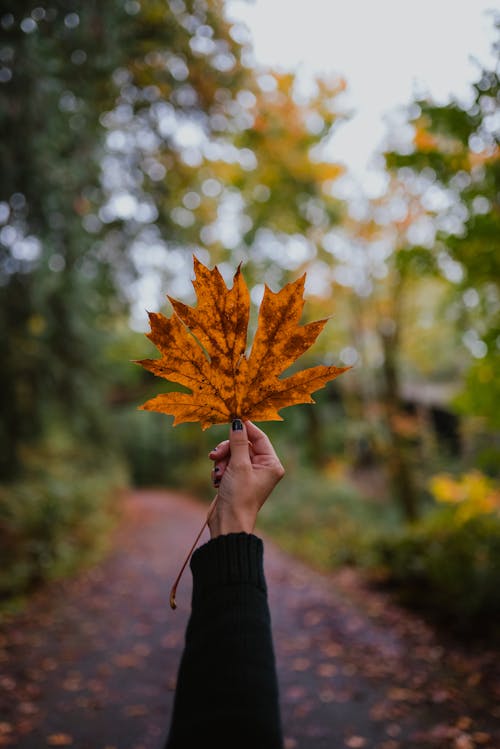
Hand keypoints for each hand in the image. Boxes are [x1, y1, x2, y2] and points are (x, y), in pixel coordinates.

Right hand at [208, 420, 284, 537]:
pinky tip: (217, 481)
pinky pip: (226, 465)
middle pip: (242, 445)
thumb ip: (238, 441)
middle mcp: (263, 468)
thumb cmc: (239, 496)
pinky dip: (220, 470)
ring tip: (218, 474)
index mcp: (271, 464)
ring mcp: (249, 474)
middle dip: (228, 449)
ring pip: (232, 454)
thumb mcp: (239, 465)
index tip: (231, 420)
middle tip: (216, 455)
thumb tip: (238, 422)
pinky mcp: (236, 480)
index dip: (245, 428)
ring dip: (222, 461)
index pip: (259, 437)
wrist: (228, 522)